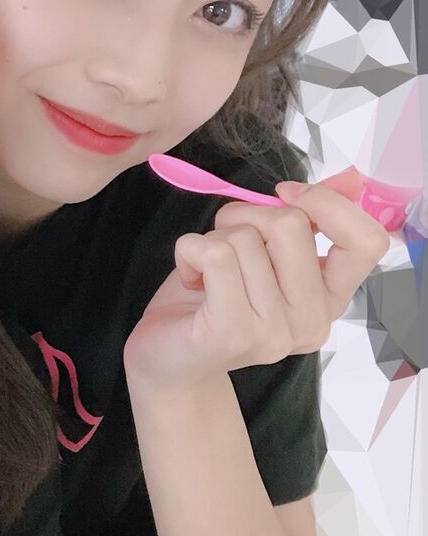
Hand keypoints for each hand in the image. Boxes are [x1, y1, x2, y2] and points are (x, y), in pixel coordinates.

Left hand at [124, 182, 388, 387]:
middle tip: (224, 239)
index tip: (285, 196)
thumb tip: (350, 179)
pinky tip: (190, 277)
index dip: (327, 204)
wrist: (169, 356)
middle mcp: (312, 322)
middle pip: (290, 225)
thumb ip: (308, 220)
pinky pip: (215, 255)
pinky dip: (189, 250)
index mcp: (330, 300)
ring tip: (205, 271)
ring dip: (212, 239)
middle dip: (245, 214)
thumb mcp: (265, 254)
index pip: (367, 242)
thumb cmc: (214, 298)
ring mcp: (274, 333)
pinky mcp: (232, 332)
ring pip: (244, 238)